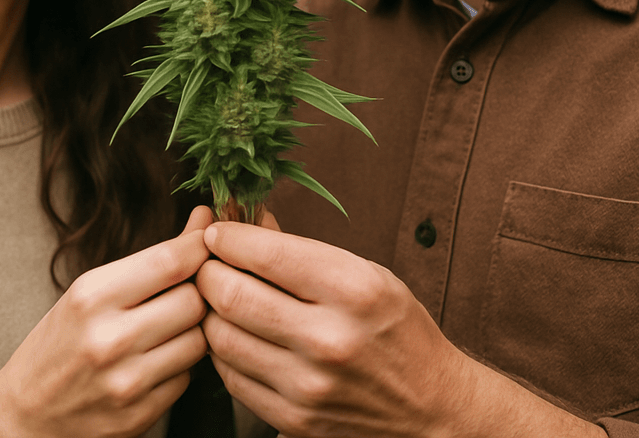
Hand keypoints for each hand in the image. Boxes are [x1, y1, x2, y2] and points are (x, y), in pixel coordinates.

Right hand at [0, 206, 212, 437]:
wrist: (24, 415)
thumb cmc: (61, 341)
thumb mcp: (92, 289)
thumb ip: (154, 259)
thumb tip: (204, 219)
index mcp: (92, 296)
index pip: (170, 261)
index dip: (201, 245)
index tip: (211, 240)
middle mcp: (109, 340)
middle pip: (193, 300)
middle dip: (197, 292)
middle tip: (186, 290)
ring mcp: (125, 383)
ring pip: (199, 341)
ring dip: (193, 330)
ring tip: (170, 327)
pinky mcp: (138, 417)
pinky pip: (186, 378)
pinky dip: (180, 366)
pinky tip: (157, 361)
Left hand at [198, 224, 603, 437]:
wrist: (431, 406)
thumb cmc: (396, 328)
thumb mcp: (364, 272)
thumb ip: (300, 250)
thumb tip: (246, 221)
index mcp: (352, 289)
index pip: (264, 253)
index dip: (228, 237)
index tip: (218, 231)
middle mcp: (328, 339)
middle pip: (230, 294)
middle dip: (208, 270)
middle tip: (208, 262)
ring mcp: (307, 385)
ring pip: (221, 337)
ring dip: (210, 311)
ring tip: (220, 297)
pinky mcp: (293, 419)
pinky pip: (231, 376)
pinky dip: (224, 351)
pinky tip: (237, 334)